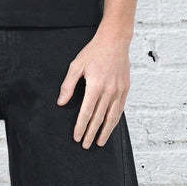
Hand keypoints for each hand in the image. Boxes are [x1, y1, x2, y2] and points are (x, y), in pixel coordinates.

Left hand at [57, 28, 130, 148]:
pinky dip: (114, 122)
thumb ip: (68, 85)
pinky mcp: (125, 89)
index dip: (81, 127)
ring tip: (99, 143)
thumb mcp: (76, 66)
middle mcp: (109, 91)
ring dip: (105, 132)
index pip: (87, 113)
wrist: (115, 40)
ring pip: (111, 117)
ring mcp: (119, 91)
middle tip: (85, 145)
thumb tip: (61, 103)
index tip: (76, 137)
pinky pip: (119, 110)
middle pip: (98, 119)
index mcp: (95, 86)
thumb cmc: (94, 52)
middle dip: (91, 134)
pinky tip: (109, 128)